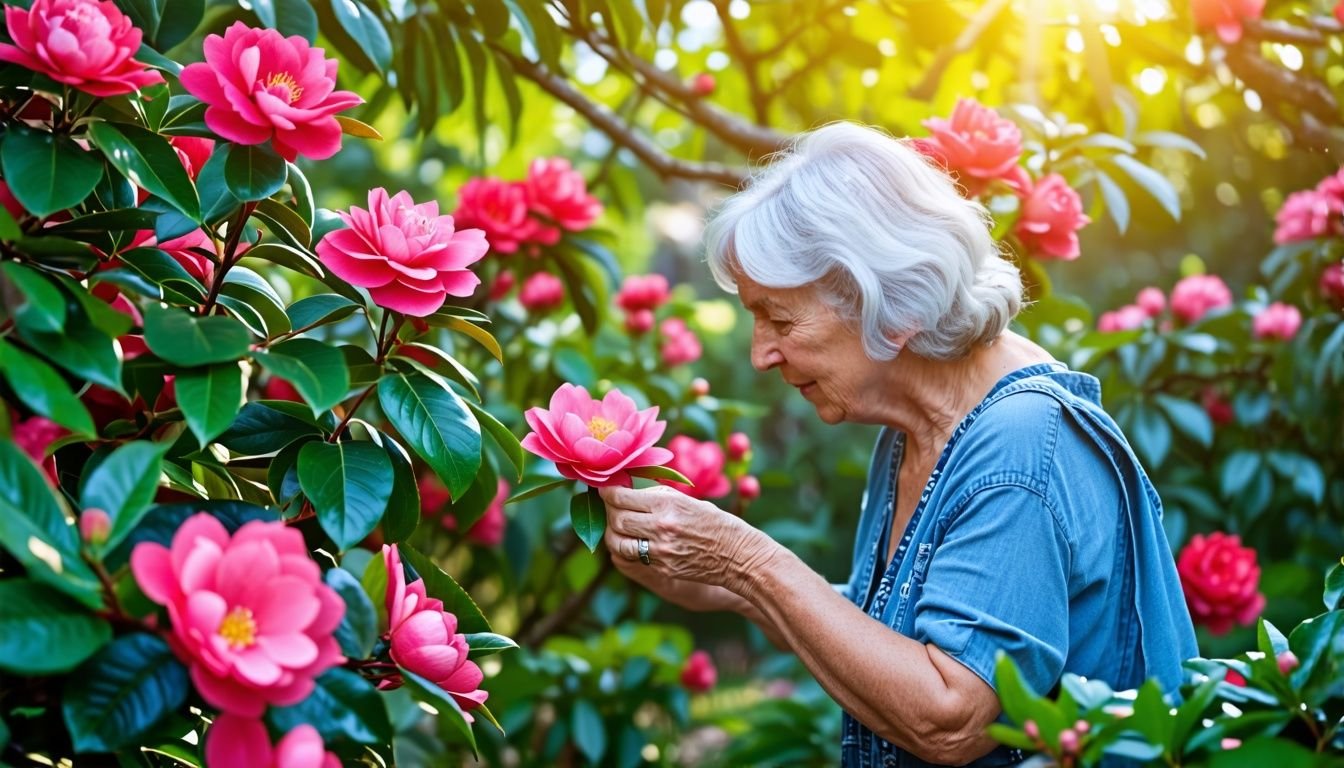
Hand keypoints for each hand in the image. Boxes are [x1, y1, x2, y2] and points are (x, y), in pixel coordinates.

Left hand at [599, 484, 775, 599]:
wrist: (739, 555)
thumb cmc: (717, 523)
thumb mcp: (689, 500)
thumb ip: (658, 497)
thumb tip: (630, 490)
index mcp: (668, 504)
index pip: (622, 497)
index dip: (608, 493)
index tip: (605, 490)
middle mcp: (661, 526)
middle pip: (616, 519)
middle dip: (609, 512)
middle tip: (610, 507)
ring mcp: (660, 550)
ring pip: (617, 542)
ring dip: (612, 534)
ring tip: (617, 528)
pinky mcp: (662, 569)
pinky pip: (631, 560)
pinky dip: (625, 551)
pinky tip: (629, 544)